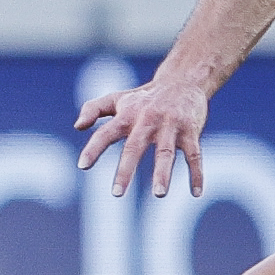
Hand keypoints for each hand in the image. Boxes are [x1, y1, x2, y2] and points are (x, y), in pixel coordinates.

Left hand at [76, 76, 207, 198]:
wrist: (183, 80)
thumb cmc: (145, 97)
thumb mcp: (117, 98)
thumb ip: (94, 108)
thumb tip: (78, 126)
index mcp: (127, 115)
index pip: (106, 132)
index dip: (94, 148)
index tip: (82, 166)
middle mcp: (147, 120)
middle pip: (134, 146)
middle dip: (126, 170)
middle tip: (117, 193)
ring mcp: (170, 125)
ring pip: (166, 152)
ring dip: (163, 173)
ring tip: (159, 195)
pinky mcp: (191, 130)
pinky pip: (194, 154)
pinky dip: (196, 174)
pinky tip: (195, 193)